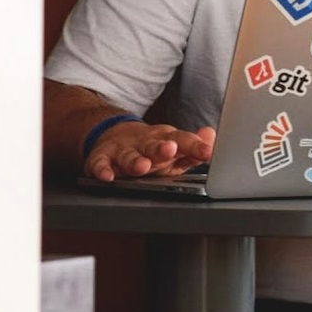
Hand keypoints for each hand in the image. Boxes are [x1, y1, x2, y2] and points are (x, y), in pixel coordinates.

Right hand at [84, 119, 215, 180]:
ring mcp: (123, 150)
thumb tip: (211, 136)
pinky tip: (107, 176)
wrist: (115, 136)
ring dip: (134, 161)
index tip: (206, 152)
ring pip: (128, 155)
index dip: (195, 146)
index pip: (183, 140)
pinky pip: (100, 164)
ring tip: (142, 166)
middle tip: (170, 150)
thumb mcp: (176, 147)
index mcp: (166, 139)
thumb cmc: (153, 148)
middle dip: (162, 148)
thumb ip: (194, 147)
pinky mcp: (102, 158)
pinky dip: (102, 170)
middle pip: (154, 145)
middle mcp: (145, 143)